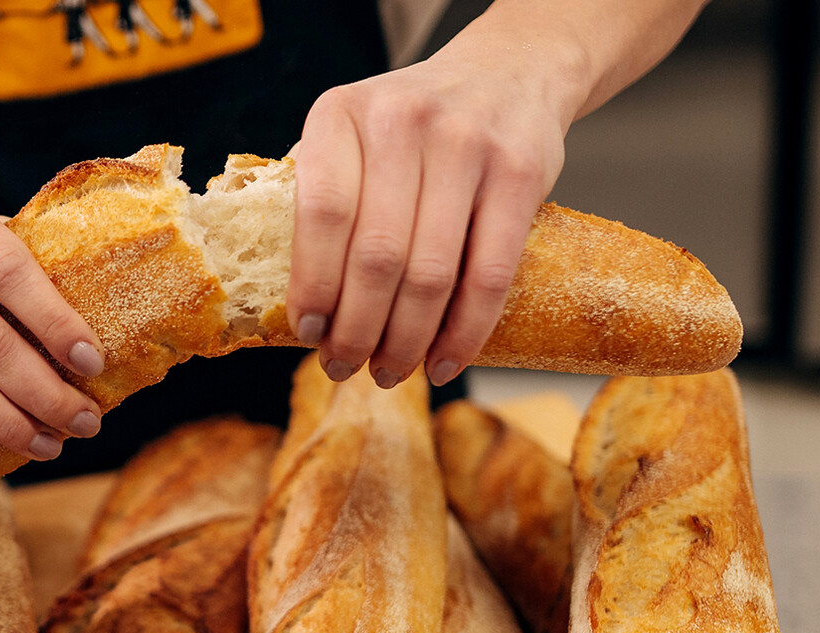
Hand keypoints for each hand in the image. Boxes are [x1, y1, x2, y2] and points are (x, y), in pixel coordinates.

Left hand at [289, 35, 580, 387]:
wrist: (508, 71)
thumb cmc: (412, 126)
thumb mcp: (355, 133)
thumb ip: (327, 197)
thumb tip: (300, 312)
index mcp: (341, 114)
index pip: (322, 213)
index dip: (313, 284)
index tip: (310, 332)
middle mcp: (401, 122)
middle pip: (375, 255)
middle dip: (356, 329)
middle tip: (345, 367)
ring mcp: (466, 145)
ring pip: (430, 273)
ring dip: (406, 341)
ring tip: (390, 373)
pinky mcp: (519, 174)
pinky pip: (490, 274)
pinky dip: (464, 332)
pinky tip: (443, 362)